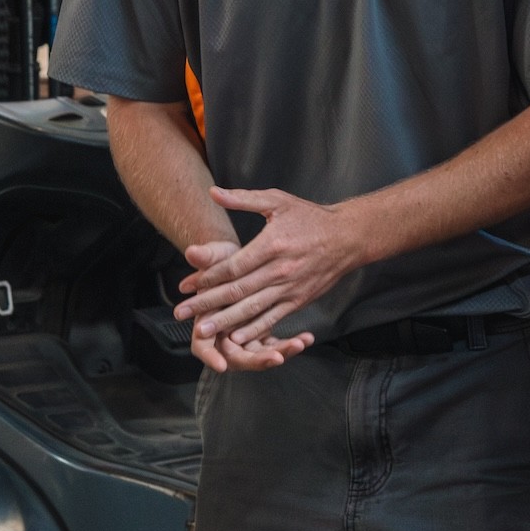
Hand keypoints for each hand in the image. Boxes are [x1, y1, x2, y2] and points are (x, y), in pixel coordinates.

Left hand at [176, 188, 362, 351]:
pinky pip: (273, 317)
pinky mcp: (299, 299)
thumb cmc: (310, 217)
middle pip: (237, 291)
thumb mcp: (277, 201)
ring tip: (202, 331)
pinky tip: (236, 337)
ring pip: (252, 308)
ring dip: (225, 321)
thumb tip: (214, 193)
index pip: (233, 266)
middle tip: (181, 313)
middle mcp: (280, 270)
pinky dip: (254, 329)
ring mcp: (290, 287)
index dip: (207, 277)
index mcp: (272, 245)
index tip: (185, 285)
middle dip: (207, 303)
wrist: (347, 237)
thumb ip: (243, 199)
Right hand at [182, 240, 314, 373]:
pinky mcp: (262, 332)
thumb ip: (204, 256)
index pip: (203, 348)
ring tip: (299, 344)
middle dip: (257, 359)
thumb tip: (192, 251)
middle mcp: (224, 334)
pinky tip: (308, 338)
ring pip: (261, 354)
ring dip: (280, 351)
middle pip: (238, 358)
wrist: (238, 262)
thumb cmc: (223, 259)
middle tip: (276, 358)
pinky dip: (290, 343)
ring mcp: (244, 336)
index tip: (222, 366)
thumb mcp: (215, 255)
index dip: (211, 358)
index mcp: (205, 321)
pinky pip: (275, 345)